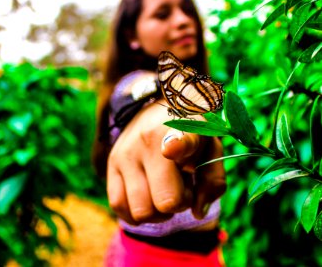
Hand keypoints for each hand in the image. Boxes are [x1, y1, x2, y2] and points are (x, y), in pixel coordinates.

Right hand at [107, 101, 225, 223]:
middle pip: (165, 202)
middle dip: (178, 204)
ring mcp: (126, 153)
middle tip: (181, 187)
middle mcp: (148, 141)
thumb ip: (212, 182)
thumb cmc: (190, 137)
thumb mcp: (211, 152)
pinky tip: (147, 201)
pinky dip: (135, 213)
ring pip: (141, 211)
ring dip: (157, 212)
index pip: (179, 141)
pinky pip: (118, 206)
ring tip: (162, 192)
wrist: (160, 111)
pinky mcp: (111, 163)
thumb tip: (197, 213)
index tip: (171, 150)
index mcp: (181, 132)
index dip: (176, 147)